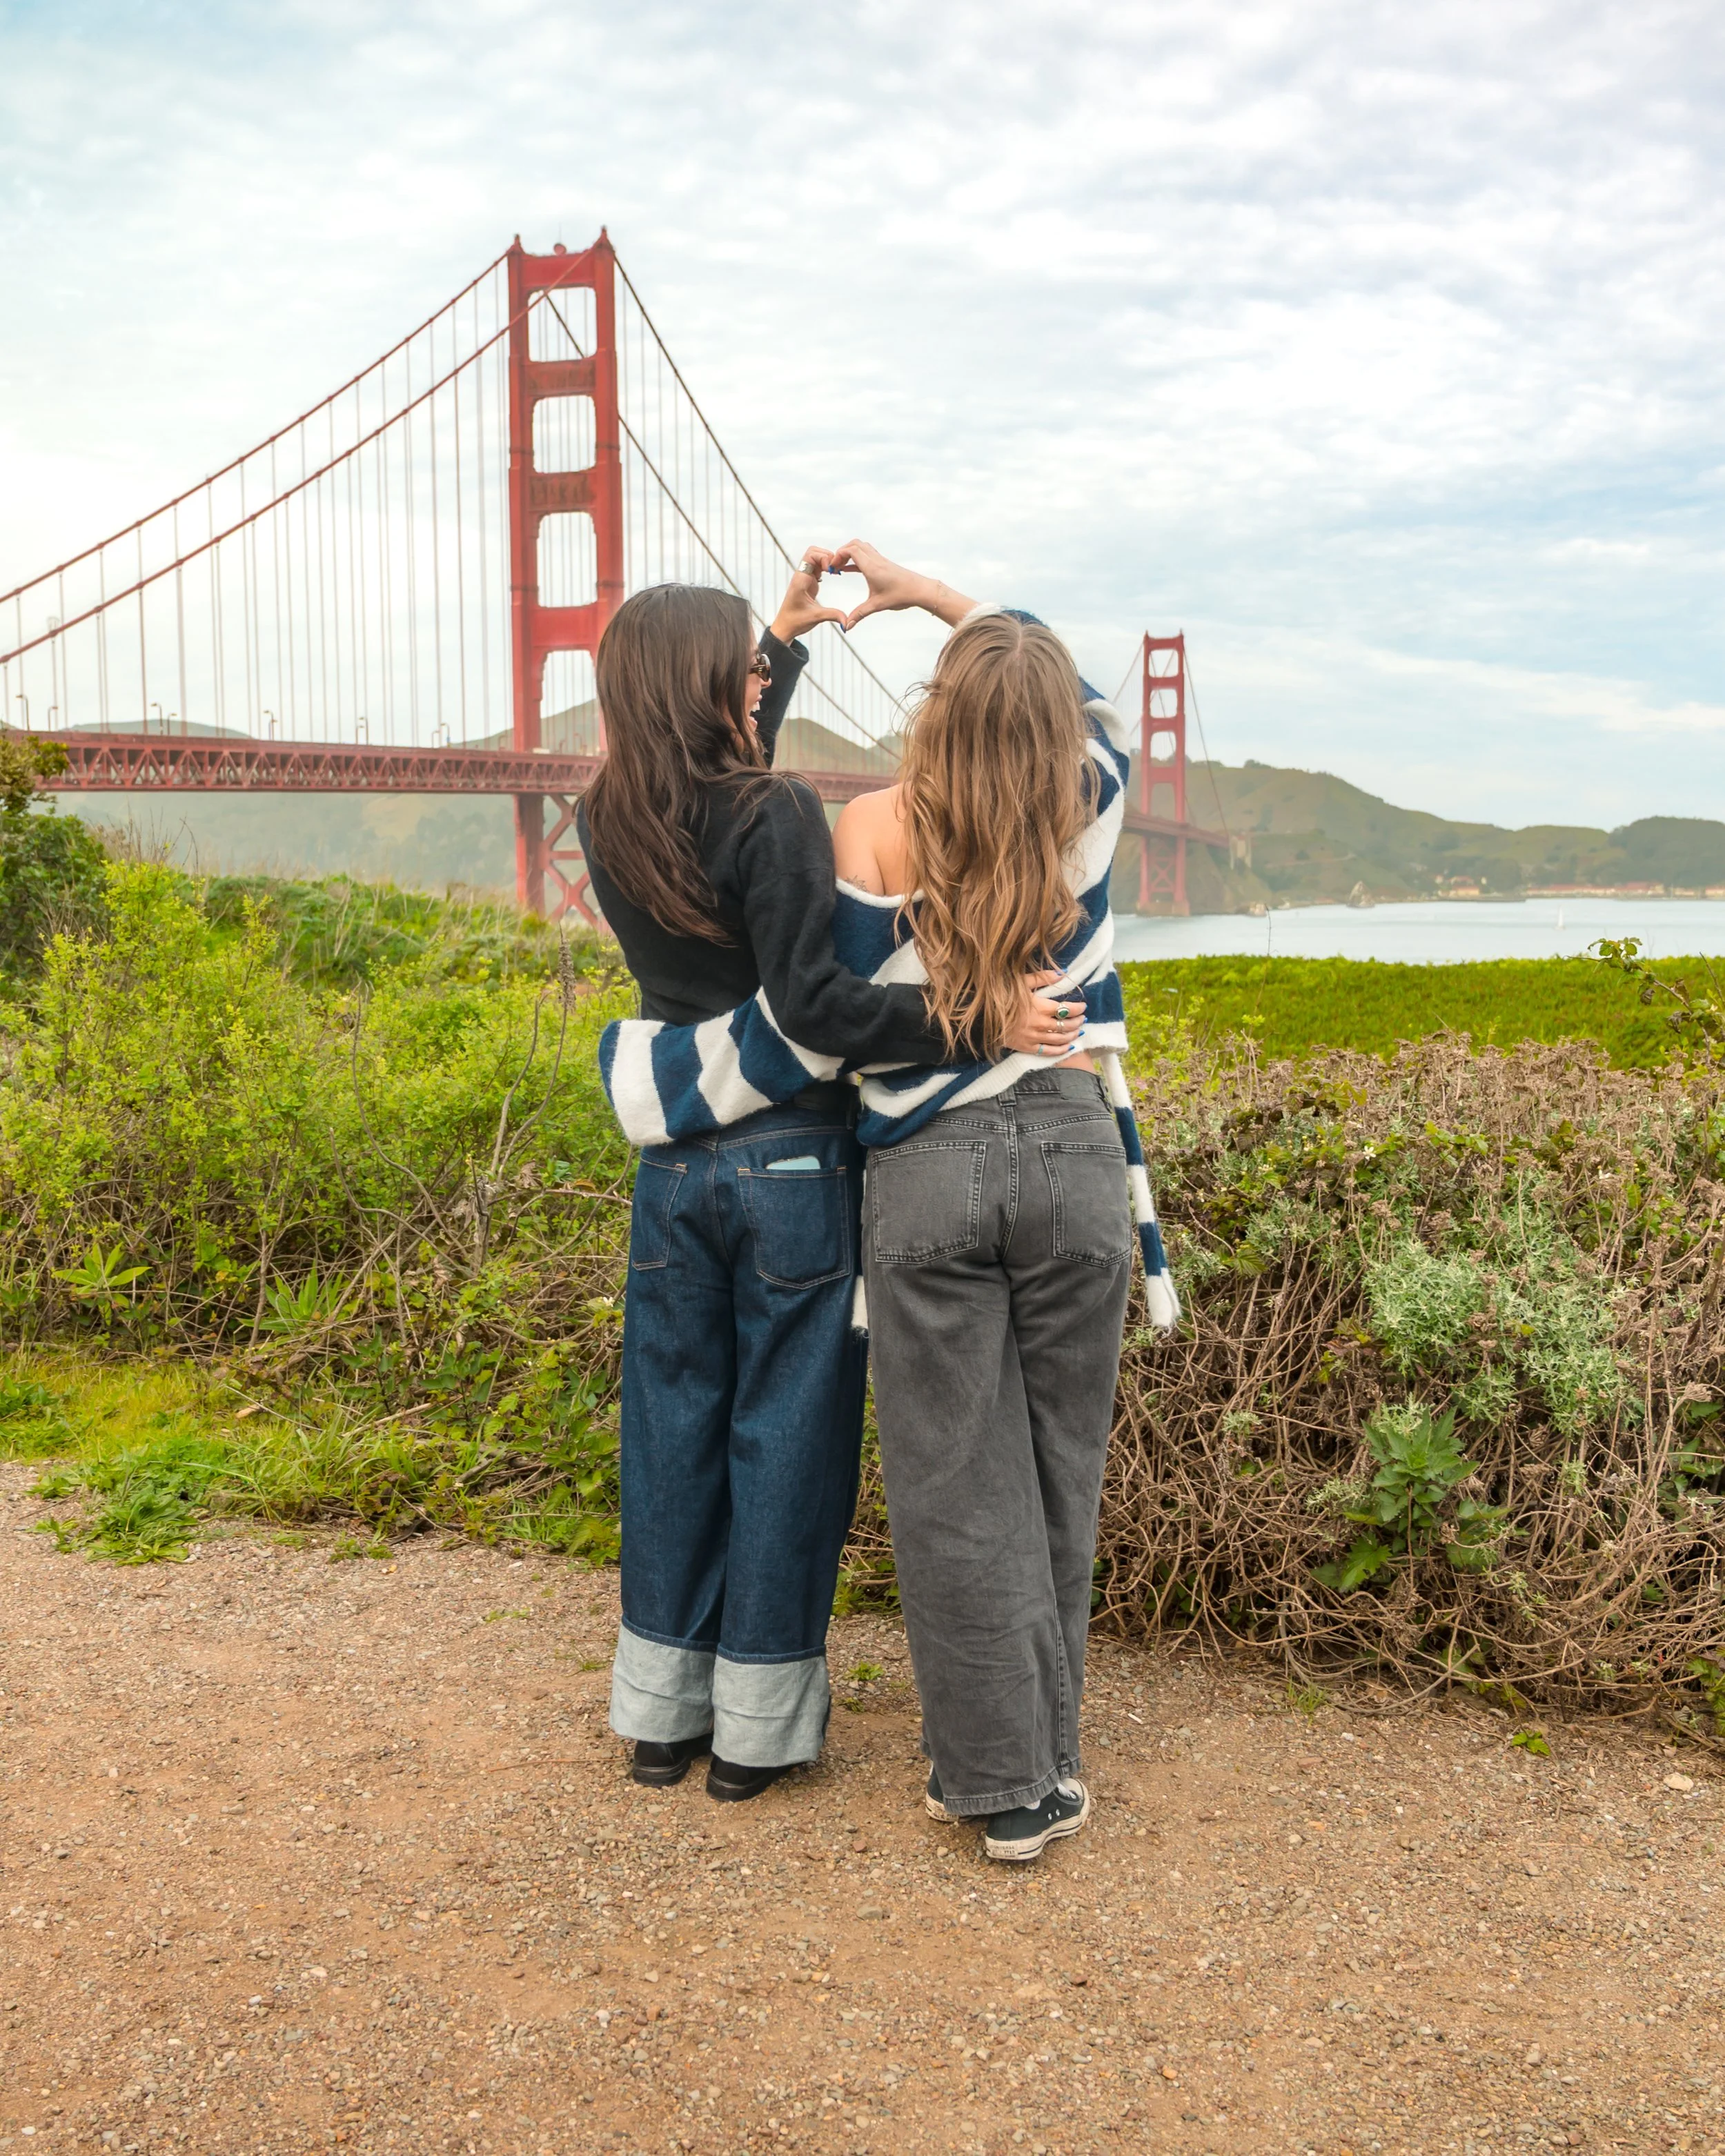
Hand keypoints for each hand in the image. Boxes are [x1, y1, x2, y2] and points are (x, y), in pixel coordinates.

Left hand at [767, 547, 849, 643]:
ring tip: (836, 571)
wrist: (785, 627)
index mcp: (800, 580)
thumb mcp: (816, 617)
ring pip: (815, 557)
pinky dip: (826, 566)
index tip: (832, 570)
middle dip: (827, 556)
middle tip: (836, 569)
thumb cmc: (795, 621)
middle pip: (813, 552)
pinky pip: (817, 566)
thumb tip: (847, 621)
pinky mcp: (808, 581)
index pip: (810, 556)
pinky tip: (833, 574)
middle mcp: (801, 576)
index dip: (824, 558)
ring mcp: (804, 577)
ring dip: (827, 561)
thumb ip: (832, 615)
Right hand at [830, 540, 978, 630]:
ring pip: (861, 547)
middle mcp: (876, 560)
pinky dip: (856, 558)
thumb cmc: (901, 596)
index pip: (851, 550)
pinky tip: (849, 569)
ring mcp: (880, 560)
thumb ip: (859, 614)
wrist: (920, 590)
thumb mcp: (877, 605)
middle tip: (834, 566)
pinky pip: (866, 555)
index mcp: (872, 567)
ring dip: (849, 553)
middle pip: (854, 544)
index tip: (832, 568)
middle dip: (841, 552)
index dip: (838, 555)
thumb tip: (846, 626)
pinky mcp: (884, 563)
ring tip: (841, 567)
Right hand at [1000, 970, 1086, 1057]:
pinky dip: (1061, 1050)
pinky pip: (1048, 1051)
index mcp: (1040, 1007)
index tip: (1083, 1006)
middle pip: (1067, 1025)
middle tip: (1083, 1018)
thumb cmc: (1001, 995)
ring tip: (1079, 1031)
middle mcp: (1039, 1024)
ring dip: (1073, 1035)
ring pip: (1060, 1039)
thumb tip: (1063, 974)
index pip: (1067, 1009)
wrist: (982, 1015)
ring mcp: (1033, 1038)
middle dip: (1078, 1021)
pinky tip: (1068, 1046)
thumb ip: (1042, 977)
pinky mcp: (1026, 1047)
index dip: (1079, 1008)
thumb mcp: (1021, 981)